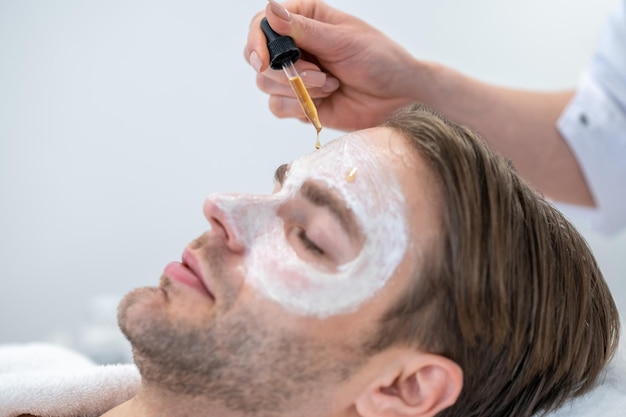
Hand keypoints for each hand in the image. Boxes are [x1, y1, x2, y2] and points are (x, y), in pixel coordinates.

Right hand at [244, 0, 422, 130]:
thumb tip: (270, 8)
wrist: (398, 97)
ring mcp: (297, 76)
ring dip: (299, 89)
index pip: (262, 24)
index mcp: (305, 20)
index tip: (264, 59)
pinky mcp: (300, 102)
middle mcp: (296, 47)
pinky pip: (278, 107)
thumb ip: (303, 30)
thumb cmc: (379, 59)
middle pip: (258, 58)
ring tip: (331, 84)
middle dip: (283, 72)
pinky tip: (325, 100)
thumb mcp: (342, 40)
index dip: (257, 41)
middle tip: (317, 74)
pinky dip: (298, 106)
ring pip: (266, 84)